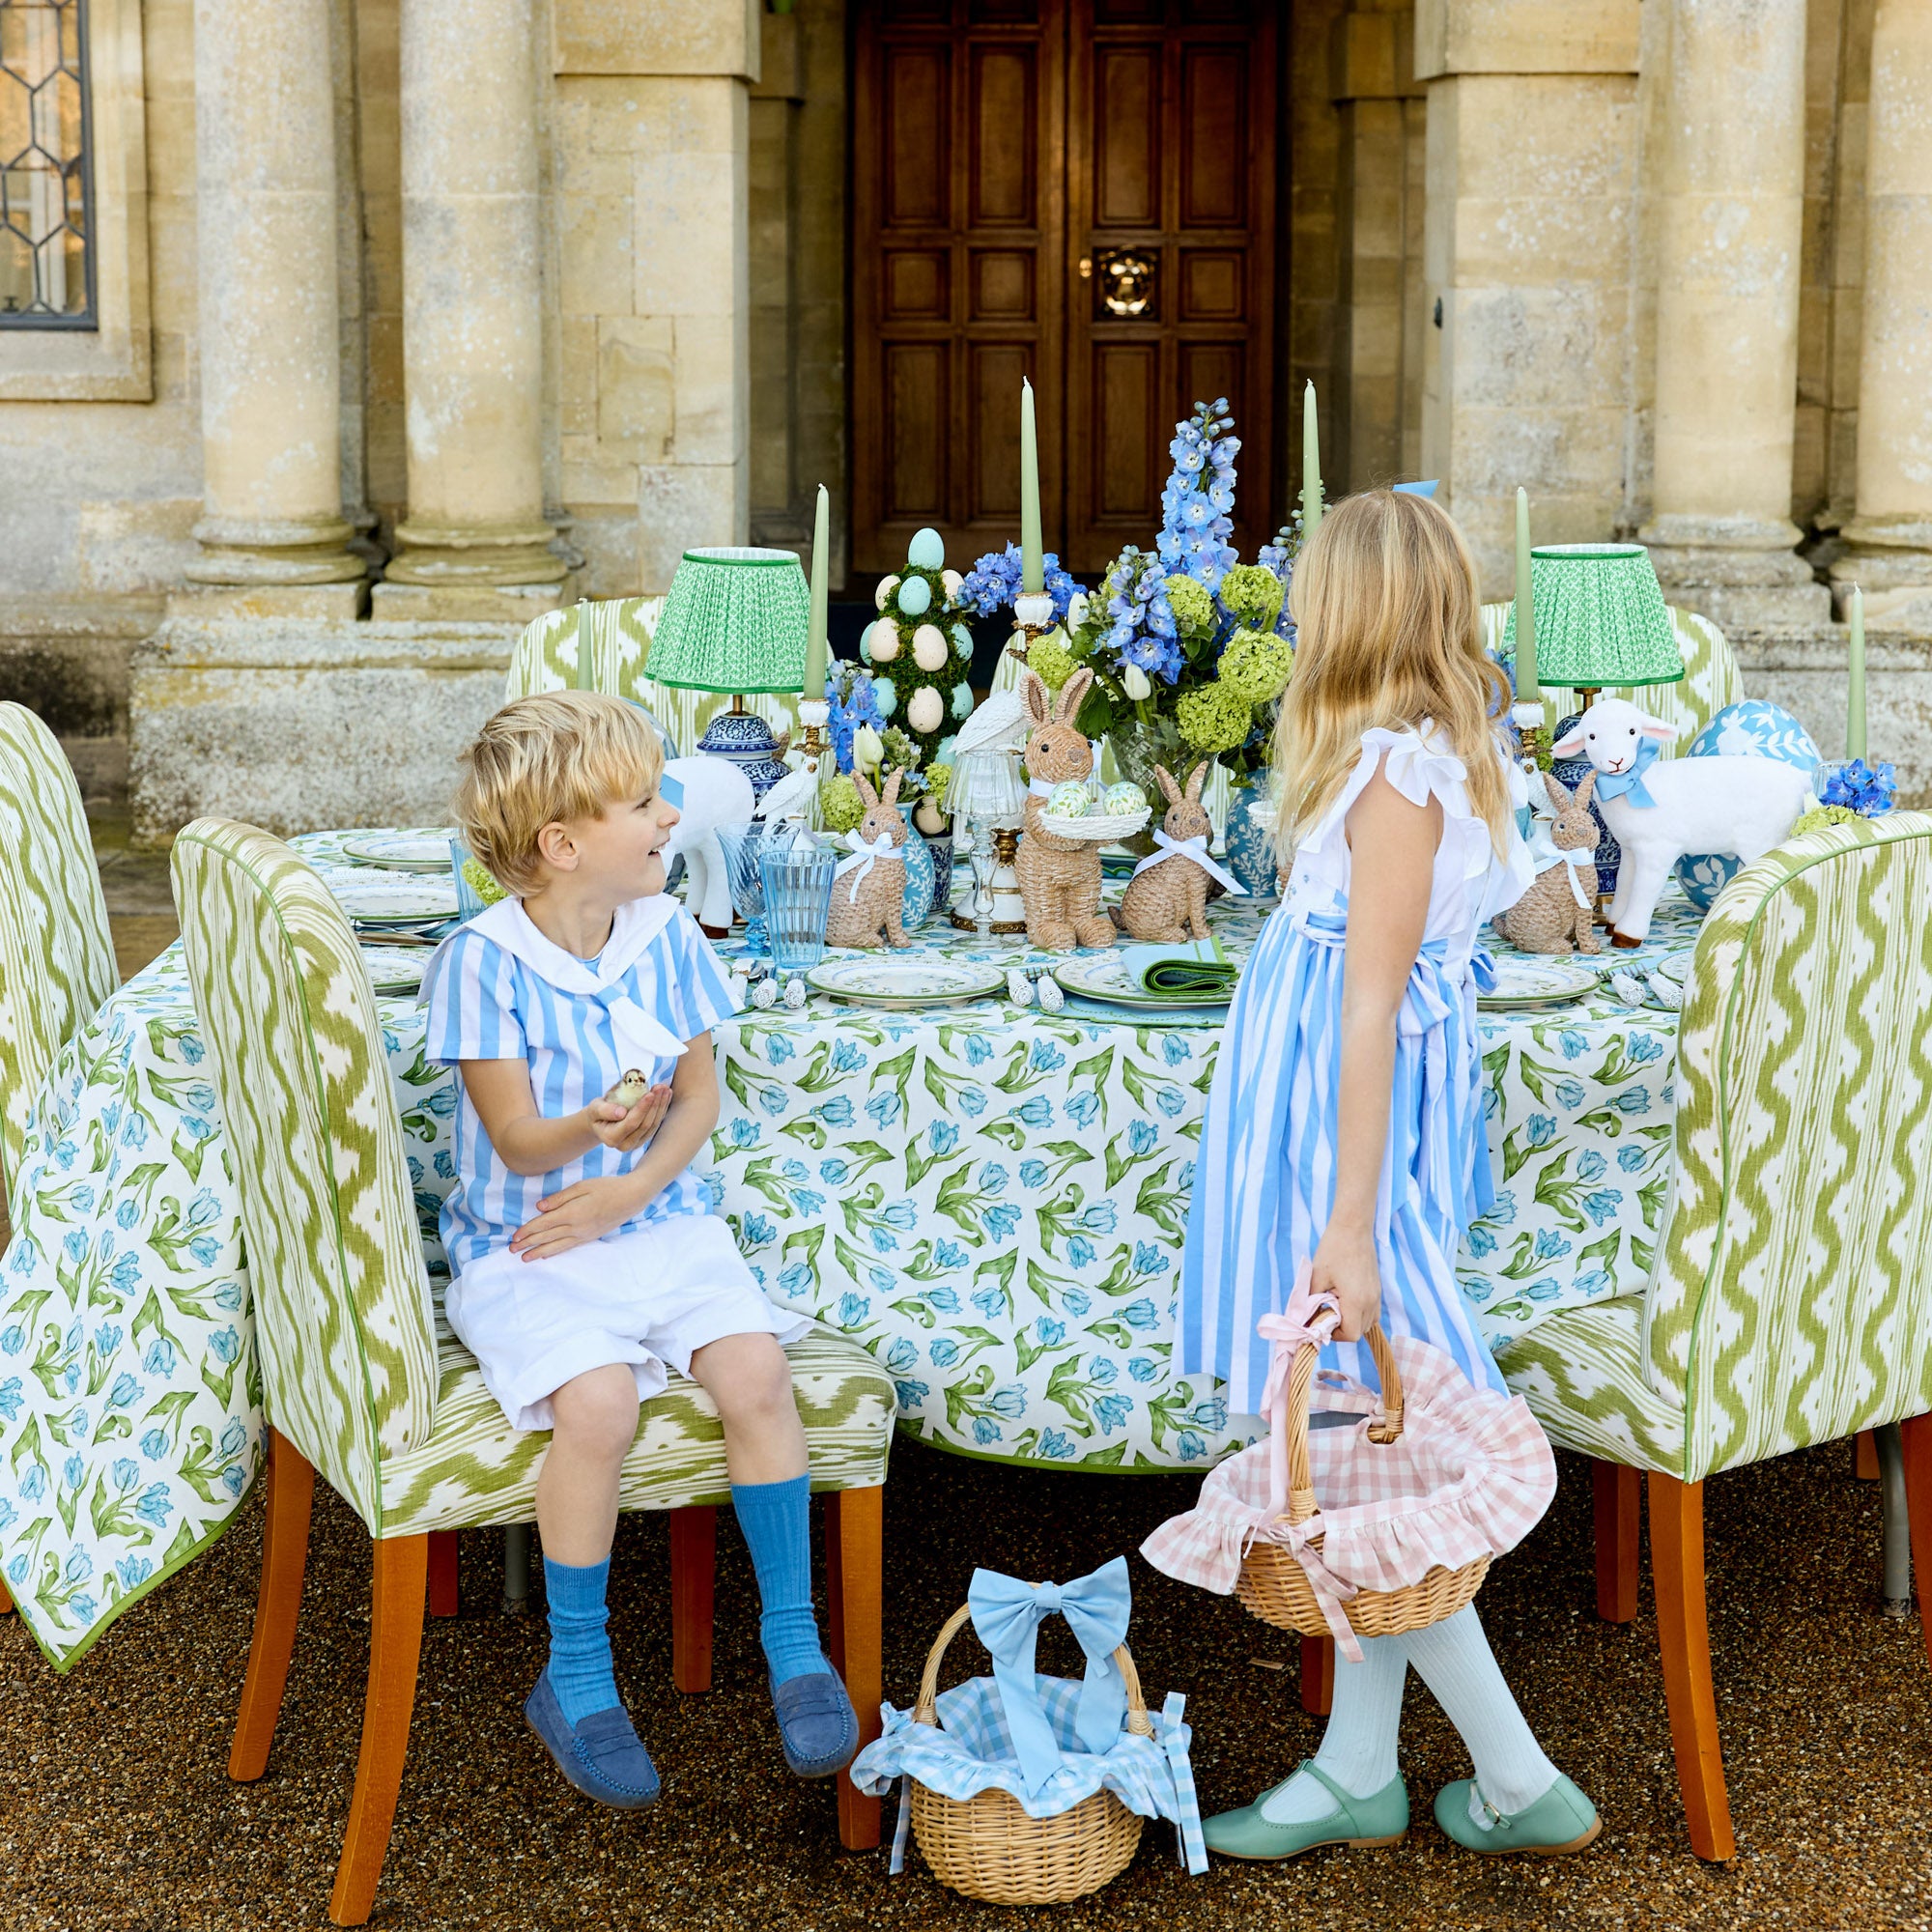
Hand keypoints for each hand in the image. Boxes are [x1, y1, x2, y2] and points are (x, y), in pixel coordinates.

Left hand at [512, 1176, 639, 1262]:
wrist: (631, 1198)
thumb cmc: (607, 1187)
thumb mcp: (582, 1186)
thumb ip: (560, 1197)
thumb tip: (539, 1207)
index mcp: (572, 1213)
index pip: (544, 1224)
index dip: (528, 1230)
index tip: (515, 1237)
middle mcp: (576, 1227)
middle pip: (547, 1237)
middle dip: (528, 1244)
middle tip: (511, 1250)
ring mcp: (583, 1235)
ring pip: (556, 1246)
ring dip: (538, 1252)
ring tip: (524, 1258)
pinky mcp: (589, 1237)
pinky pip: (568, 1247)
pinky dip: (554, 1252)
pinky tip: (545, 1255)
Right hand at [584, 1084, 671, 1153]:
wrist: (601, 1121)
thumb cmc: (597, 1112)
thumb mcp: (595, 1108)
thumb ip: (605, 1110)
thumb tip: (621, 1112)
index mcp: (612, 1138)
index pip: (631, 1123)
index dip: (642, 1109)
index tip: (650, 1093)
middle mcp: (625, 1145)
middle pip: (645, 1125)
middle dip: (655, 1105)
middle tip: (661, 1087)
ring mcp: (637, 1143)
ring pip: (653, 1124)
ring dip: (662, 1105)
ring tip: (665, 1088)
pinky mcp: (645, 1138)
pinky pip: (656, 1123)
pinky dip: (662, 1108)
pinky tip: (666, 1095)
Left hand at [1309, 1223, 1380, 1342]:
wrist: (1353, 1227)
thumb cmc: (1333, 1249)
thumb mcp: (1317, 1276)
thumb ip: (1310, 1302)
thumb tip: (1304, 1320)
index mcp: (1356, 1300)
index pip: (1351, 1335)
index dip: (1335, 1335)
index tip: (1321, 1322)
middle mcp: (1371, 1301)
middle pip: (1360, 1331)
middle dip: (1341, 1328)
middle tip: (1325, 1313)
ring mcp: (1377, 1295)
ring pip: (1368, 1323)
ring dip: (1351, 1321)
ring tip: (1335, 1305)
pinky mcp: (1377, 1288)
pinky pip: (1371, 1311)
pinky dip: (1359, 1313)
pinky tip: (1344, 1299)